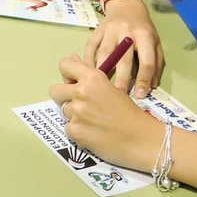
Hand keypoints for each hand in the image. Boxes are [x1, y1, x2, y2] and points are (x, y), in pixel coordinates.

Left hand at [49, 55, 163, 170]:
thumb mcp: (112, 88)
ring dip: (74, 117)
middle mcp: (82, 92)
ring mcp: (77, 112)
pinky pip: (68, 128)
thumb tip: (73, 58)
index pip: (64, 65)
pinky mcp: (75, 130)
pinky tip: (93, 134)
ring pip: (63, 111)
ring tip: (93, 122)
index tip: (74, 84)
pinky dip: (78, 132)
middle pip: (55, 91)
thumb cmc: (130, 113)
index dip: (67, 75)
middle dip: (64, 98)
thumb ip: (90, 75)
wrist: (142, 139)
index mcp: (92, 77)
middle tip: (81, 106)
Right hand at [82, 0, 162, 96]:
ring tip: (101, 87)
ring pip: (105, 54)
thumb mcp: (155, 42)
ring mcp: (110, 30)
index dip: (144, 79)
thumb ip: (156, 64)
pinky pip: (91, 47)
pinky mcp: (97, 30)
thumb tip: (151, 86)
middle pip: (123, 59)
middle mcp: (127, 32)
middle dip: (122, 80)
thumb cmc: (143, 28)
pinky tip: (89, 73)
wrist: (127, 6)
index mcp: (145, 36)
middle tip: (120, 96)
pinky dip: (88, 60)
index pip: (146, 60)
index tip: (141, 95)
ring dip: (103, 72)